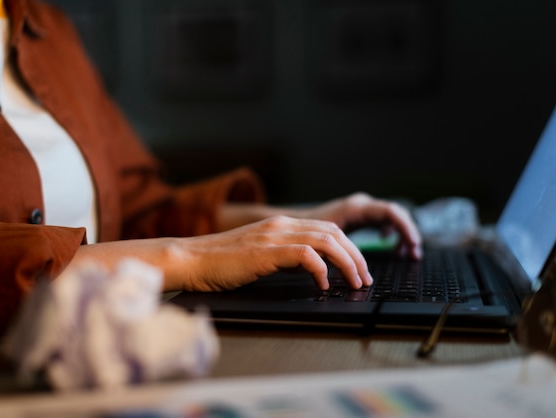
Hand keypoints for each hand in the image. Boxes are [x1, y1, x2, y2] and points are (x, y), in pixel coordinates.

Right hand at [72, 216, 370, 291]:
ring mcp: (273, 235)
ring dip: (346, 263)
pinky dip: (321, 270)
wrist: (191, 259)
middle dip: (356, 256)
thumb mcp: (259, 254)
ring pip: (326, 242)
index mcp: (280, 225)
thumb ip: (284, 255)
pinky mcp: (266, 251)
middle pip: (333, 233)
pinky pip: (305, 255)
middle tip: (364, 278)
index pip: (326, 230)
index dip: (349, 248)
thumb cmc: (220, 263)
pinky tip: (323, 285)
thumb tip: (311, 268)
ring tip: (354, 283)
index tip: (358, 268)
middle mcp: (280, 225)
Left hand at [297, 193, 422, 259]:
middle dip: (408, 233)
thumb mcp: (324, 242)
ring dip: (401, 233)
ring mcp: (361, 208)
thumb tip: (355, 270)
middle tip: (415, 255)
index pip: (390, 212)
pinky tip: (388, 242)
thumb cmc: (304, 231)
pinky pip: (383, 219)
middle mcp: (361, 204)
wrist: (290, 221)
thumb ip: (342, 251)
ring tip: (406, 254)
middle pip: (396, 213)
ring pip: (391, 216)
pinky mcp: (359, 215)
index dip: (405, 229)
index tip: (413, 247)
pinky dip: (390, 231)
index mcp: (355, 207)